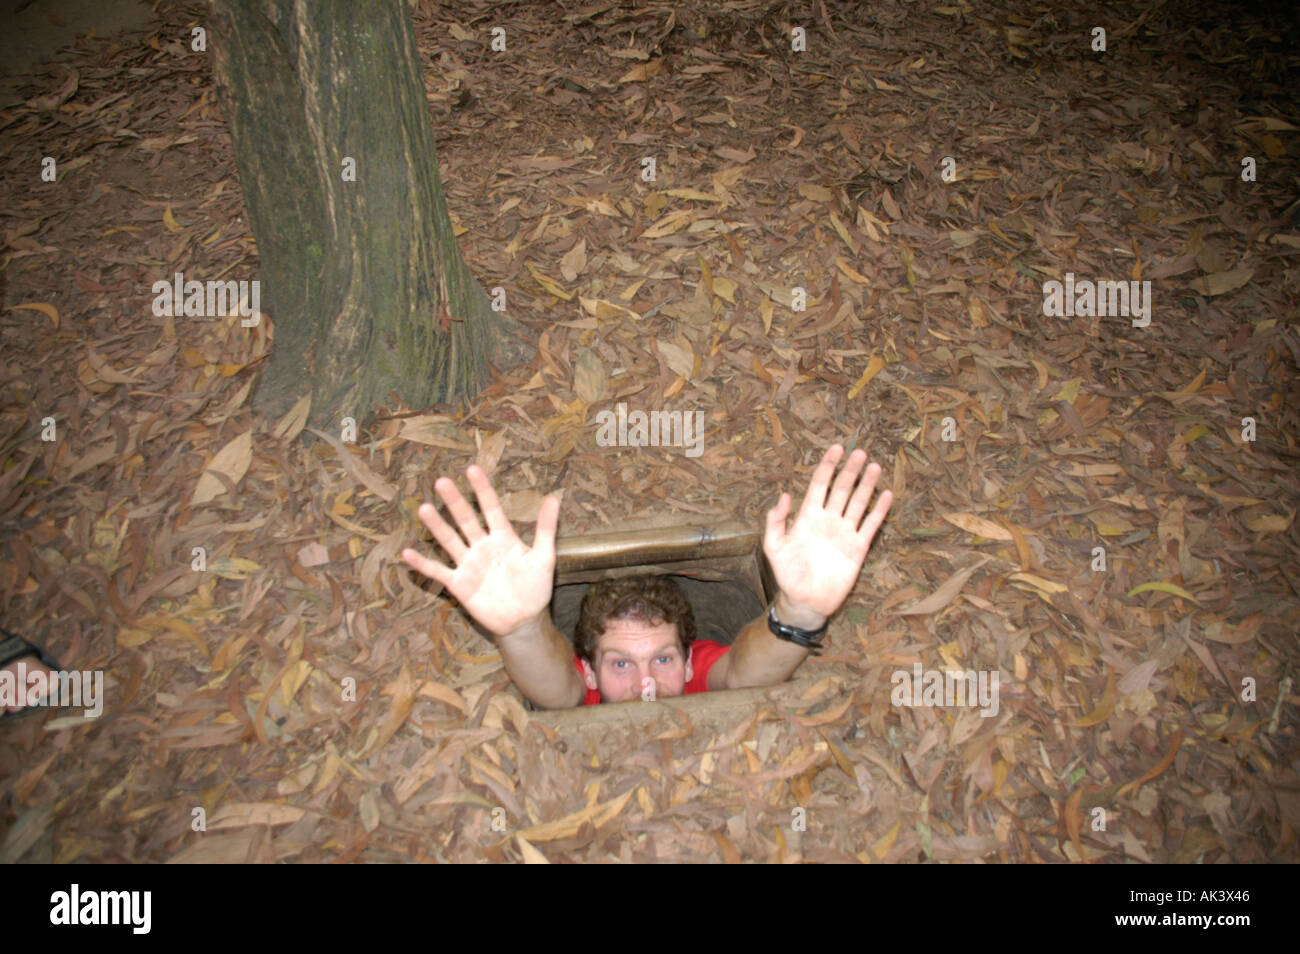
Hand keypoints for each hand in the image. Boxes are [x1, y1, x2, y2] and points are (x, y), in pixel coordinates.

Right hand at [400, 466, 560, 638]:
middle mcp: (482, 546)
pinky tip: (407, 553)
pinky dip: (422, 564)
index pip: (490, 508)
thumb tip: (554, 498)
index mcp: (503, 537)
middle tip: (442, 481)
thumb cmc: (535, 588)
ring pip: (449, 541)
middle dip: (455, 502)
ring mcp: (469, 564)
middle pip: (466, 520)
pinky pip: (437, 571)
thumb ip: (546, 528)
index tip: (472, 469)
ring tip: (424, 509)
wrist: (524, 620)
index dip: (482, 490)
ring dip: (437, 526)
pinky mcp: (458, 584)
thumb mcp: (544, 557)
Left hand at [764, 444, 892, 627]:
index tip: (837, 448)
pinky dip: (879, 510)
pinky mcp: (858, 547)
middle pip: (841, 488)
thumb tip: (784, 495)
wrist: (806, 601)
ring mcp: (844, 532)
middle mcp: (828, 519)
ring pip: (858, 502)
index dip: (828, 466)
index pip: (819, 484)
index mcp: (808, 516)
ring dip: (867, 485)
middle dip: (850, 470)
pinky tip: (887, 495)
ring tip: (875, 466)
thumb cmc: (787, 575)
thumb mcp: (774, 547)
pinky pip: (871, 525)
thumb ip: (776, 522)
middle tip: (861, 452)